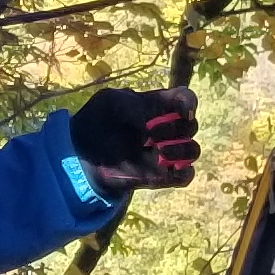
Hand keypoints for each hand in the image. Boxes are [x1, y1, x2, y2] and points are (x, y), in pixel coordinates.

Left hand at [69, 86, 199, 191]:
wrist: (82, 154)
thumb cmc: (97, 122)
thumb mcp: (111, 102)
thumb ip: (134, 105)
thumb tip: (151, 126)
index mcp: (158, 106)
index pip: (186, 99)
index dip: (188, 103)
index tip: (181, 109)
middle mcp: (167, 128)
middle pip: (191, 124)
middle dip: (176, 127)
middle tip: (151, 132)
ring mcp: (166, 152)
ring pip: (192, 149)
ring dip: (182, 150)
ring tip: (160, 152)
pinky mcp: (162, 175)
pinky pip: (186, 175)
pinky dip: (183, 172)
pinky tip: (167, 169)